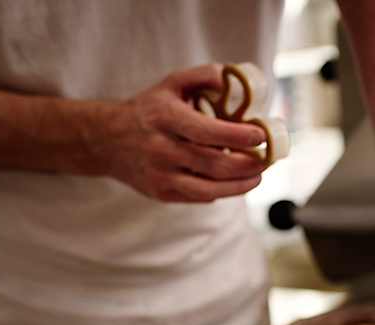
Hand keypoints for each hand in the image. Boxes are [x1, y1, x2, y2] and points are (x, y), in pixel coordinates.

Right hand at [104, 64, 267, 202]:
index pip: (207, 131)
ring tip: (257, 176)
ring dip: (240, 185)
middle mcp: (160, 149)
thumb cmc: (149, 109)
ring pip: (210, 189)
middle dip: (248, 164)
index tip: (261, 135)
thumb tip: (236, 81)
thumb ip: (204, 76)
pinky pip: (199, 197)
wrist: (107, 140)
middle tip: (266, 159)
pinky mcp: (162, 194)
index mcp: (164, 118)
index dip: (238, 136)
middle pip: (214, 164)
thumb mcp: (172, 83)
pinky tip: (234, 182)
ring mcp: (160, 175)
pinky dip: (221, 191)